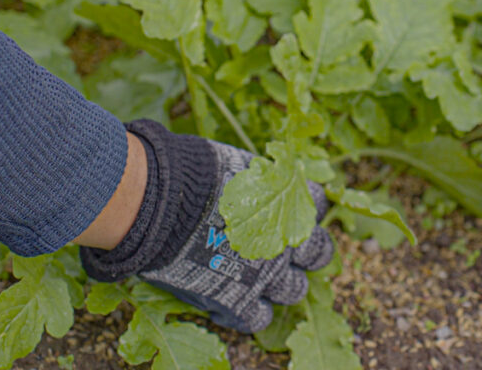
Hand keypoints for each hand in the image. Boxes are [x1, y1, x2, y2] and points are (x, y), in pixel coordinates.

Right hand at [81, 120, 332, 332]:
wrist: (163, 204)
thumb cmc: (193, 173)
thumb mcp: (234, 164)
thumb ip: (255, 179)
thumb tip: (256, 176)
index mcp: (290, 202)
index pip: (317, 206)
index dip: (303, 208)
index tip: (289, 208)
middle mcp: (287, 241)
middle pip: (317, 254)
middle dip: (306, 252)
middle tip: (283, 249)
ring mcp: (267, 275)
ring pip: (294, 289)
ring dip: (281, 283)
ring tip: (257, 277)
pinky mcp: (240, 302)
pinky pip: (258, 318)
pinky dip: (248, 311)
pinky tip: (231, 299)